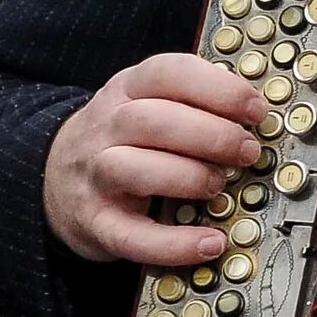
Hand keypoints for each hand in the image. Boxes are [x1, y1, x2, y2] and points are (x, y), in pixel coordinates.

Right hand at [42, 54, 266, 264]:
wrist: (55, 179)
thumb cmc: (126, 140)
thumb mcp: (151, 104)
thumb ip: (196, 104)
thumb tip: (261, 117)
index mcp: (128, 90)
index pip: (168, 73)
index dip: (218, 89)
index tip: (256, 110)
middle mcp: (107, 127)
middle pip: (153, 119)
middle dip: (211, 135)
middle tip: (247, 152)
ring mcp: (95, 174)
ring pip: (133, 168)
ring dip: (188, 177)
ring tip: (219, 186)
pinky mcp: (94, 222)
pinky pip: (132, 235)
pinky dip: (174, 243)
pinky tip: (210, 242)